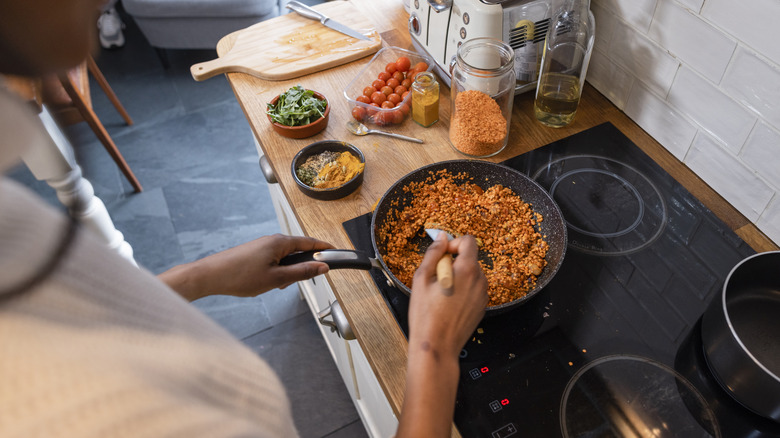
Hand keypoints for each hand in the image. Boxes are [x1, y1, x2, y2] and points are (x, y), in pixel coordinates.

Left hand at [159, 234, 333, 300]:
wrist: (210, 275)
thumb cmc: (239, 276)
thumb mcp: (276, 279)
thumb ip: (302, 272)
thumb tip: (322, 267)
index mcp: (280, 242)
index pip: (311, 243)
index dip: (325, 249)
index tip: (337, 254)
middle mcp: (273, 240)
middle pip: (298, 251)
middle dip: (301, 268)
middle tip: (293, 283)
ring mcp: (263, 246)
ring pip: (285, 258)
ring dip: (287, 272)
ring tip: (274, 286)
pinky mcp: (255, 253)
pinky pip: (274, 260)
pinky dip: (276, 271)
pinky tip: (266, 283)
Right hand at [408, 233, 487, 360]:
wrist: (437, 346)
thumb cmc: (426, 315)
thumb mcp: (421, 278)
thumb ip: (433, 253)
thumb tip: (441, 238)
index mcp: (467, 270)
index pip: (468, 241)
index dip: (453, 244)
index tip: (441, 255)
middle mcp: (480, 280)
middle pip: (469, 258)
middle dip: (453, 262)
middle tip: (435, 279)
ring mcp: (483, 295)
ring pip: (472, 274)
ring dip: (458, 276)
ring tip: (441, 294)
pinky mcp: (482, 307)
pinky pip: (473, 289)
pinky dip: (463, 290)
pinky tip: (448, 304)